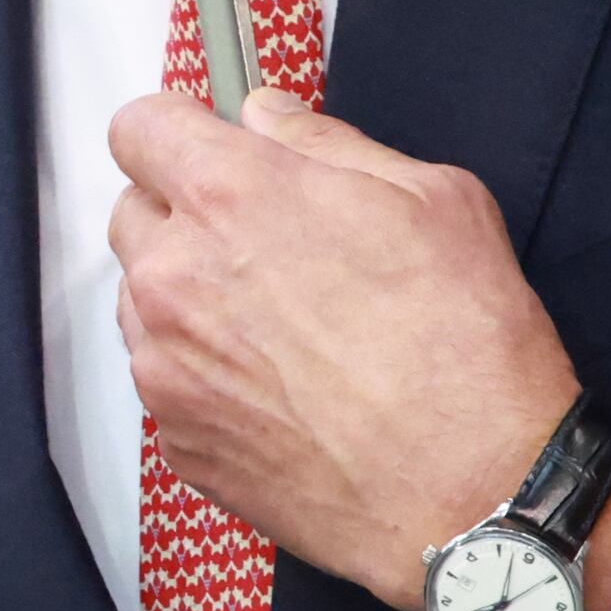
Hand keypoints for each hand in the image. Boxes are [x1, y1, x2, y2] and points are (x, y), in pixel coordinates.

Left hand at [106, 87, 586, 607]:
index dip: (177, 131)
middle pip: (134, 214)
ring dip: (190, 298)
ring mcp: (165, 365)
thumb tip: (265, 117)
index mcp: (228, 197)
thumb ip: (327, 143)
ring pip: (143, 302)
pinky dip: (206, 375)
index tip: (213, 149)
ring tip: (283, 328)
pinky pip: (167, 381)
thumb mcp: (433, 199)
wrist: (476, 494)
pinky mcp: (177, 438)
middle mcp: (173, 276)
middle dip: (185, 215)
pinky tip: (283, 391)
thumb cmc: (467, 344)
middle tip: (266, 244)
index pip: (139, 128)